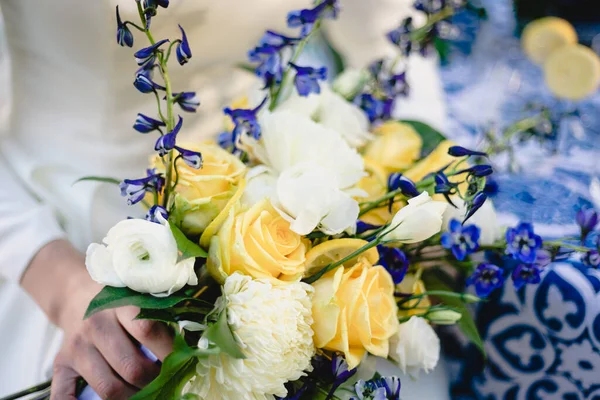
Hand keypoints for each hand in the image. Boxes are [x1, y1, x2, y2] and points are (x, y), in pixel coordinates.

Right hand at [22, 240, 173, 399]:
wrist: (77, 294)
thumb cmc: (119, 301)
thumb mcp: (138, 299)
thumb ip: (158, 321)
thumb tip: (186, 351)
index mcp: (121, 306)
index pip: (148, 330)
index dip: (169, 353)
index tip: (184, 362)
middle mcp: (96, 326)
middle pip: (131, 367)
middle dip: (154, 381)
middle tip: (165, 382)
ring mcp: (76, 348)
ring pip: (108, 388)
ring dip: (132, 397)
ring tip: (145, 392)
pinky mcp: (60, 364)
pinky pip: (63, 396)